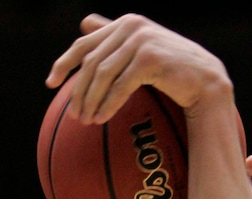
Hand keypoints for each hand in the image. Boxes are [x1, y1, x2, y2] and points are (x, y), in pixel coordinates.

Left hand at [46, 13, 230, 124]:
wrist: (202, 79)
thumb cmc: (167, 67)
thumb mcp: (136, 48)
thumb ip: (111, 37)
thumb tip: (84, 23)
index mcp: (124, 24)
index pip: (83, 45)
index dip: (63, 64)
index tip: (50, 84)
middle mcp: (131, 27)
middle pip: (90, 64)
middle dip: (78, 93)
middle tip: (75, 116)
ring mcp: (141, 40)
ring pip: (102, 76)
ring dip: (90, 102)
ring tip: (86, 121)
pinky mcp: (150, 58)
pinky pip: (119, 87)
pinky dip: (107, 105)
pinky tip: (100, 119)